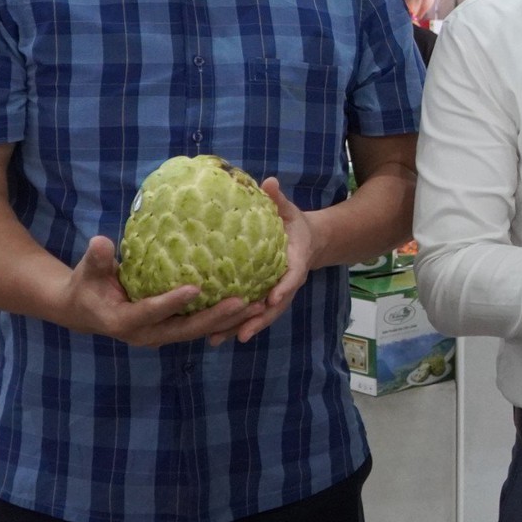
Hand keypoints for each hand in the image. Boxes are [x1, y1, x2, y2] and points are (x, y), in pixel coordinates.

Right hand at [57, 236, 264, 346]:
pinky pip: (200, 326)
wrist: (86, 310)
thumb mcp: (88, 272)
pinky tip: (248, 305)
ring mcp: (161, 335)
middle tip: (243, 301)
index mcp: (124, 321)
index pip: (151, 311)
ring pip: (198, 330)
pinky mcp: (172, 330)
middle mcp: (146, 334)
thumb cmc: (87, 285)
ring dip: (227, 320)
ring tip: (258, 306)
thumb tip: (101, 242)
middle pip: (185, 328)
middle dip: (215, 317)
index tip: (196, 288)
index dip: (172, 301)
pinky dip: (223, 318)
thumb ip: (97, 259)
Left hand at [211, 176, 313, 344]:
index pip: (292, 277)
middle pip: (275, 307)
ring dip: (241, 328)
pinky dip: (235, 326)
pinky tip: (214, 335)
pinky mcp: (264, 298)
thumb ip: (279, 200)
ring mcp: (276, 293)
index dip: (284, 288)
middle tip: (242, 334)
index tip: (273, 297)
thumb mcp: (289, 210)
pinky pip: (251, 314)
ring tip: (217, 340)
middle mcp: (286, 283)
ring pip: (261, 316)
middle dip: (258, 320)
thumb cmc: (294, 224)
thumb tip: (269, 182)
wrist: (308, 241)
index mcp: (295, 262)